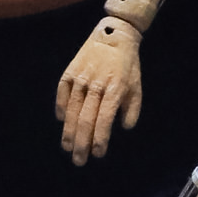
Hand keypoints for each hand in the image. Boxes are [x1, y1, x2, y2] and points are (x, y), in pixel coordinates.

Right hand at [56, 18, 145, 163]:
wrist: (114, 35)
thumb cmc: (128, 65)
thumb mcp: (136, 87)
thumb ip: (131, 109)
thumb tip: (123, 128)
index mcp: (114, 89)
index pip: (104, 120)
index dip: (100, 139)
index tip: (98, 154)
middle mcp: (96, 84)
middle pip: (85, 119)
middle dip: (81, 143)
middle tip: (79, 160)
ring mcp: (80, 78)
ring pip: (71, 110)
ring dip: (68, 132)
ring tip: (67, 148)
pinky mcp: (69, 72)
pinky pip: (62, 94)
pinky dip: (61, 109)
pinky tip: (62, 122)